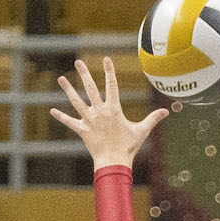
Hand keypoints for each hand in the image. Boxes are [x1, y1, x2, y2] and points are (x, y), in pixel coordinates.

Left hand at [50, 57, 168, 170]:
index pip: (112, 85)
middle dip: (84, 74)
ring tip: (61, 78)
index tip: (106, 58)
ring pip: (77, 101)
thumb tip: (167, 111)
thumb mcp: (141, 131)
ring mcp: (89, 120)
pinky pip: (70, 122)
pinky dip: (61, 117)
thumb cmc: (128, 147)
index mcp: (113, 109)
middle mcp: (100, 111)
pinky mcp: (82, 130)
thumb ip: (153, 119)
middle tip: (78, 62)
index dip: (109, 71)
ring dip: (68, 90)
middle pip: (90, 88)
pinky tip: (52, 110)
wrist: (113, 161)